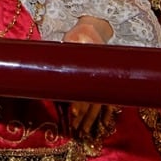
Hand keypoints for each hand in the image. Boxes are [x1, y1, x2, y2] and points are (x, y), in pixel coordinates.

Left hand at [63, 14, 113, 135]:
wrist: (95, 29)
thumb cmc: (79, 35)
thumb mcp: (71, 39)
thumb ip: (64, 51)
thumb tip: (51, 63)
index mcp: (91, 64)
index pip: (84, 88)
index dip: (79, 102)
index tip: (72, 113)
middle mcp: (100, 75)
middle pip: (93, 100)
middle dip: (84, 116)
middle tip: (77, 129)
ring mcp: (105, 80)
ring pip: (101, 104)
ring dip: (92, 119)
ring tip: (84, 131)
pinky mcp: (107, 83)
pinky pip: (109, 102)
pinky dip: (106, 114)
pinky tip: (103, 125)